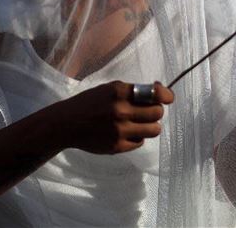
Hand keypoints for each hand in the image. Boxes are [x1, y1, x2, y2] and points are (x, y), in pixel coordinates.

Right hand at [51, 80, 173, 154]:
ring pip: (154, 130)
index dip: (167, 95)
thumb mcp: (109, 89)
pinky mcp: (118, 146)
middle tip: (148, 111)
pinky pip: (140, 142)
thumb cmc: (90, 102)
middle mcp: (121, 111)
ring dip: (151, 125)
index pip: (155, 94)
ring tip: (141, 123)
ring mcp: (120, 130)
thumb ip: (132, 91)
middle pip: (157, 113)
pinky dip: (137, 137)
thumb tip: (158, 92)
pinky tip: (127, 132)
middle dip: (156, 111)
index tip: (168, 97)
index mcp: (119, 92)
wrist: (67, 123)